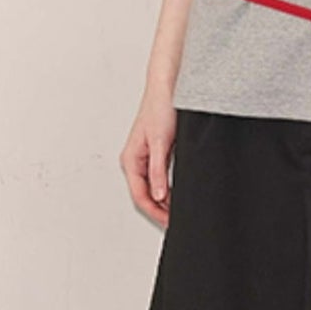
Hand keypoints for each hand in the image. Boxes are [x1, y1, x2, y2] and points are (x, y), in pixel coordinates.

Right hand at [121, 92, 177, 227]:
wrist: (168, 87)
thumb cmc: (160, 107)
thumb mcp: (161, 142)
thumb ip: (158, 170)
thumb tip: (159, 195)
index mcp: (131, 160)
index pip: (140, 196)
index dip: (155, 212)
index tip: (170, 222)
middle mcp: (135, 160)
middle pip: (145, 194)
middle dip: (160, 210)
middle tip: (176, 221)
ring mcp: (145, 157)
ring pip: (153, 188)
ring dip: (164, 201)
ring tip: (179, 211)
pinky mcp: (156, 152)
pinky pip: (159, 178)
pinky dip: (168, 188)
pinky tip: (179, 193)